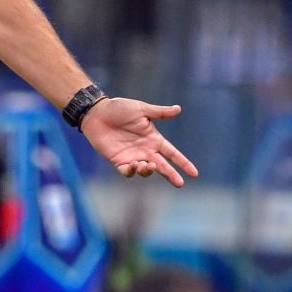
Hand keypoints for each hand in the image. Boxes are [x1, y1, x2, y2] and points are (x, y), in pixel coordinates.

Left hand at [80, 98, 198, 187]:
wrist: (96, 112)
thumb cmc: (119, 108)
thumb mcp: (141, 109)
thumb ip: (160, 112)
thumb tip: (179, 109)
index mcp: (153, 139)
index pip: (172, 153)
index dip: (183, 163)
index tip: (194, 173)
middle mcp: (145, 150)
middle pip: (162, 166)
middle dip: (172, 175)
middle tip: (180, 183)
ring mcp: (132, 156)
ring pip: (146, 171)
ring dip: (148, 171)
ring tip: (146, 165)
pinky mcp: (118, 160)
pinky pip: (127, 172)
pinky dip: (132, 172)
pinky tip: (133, 165)